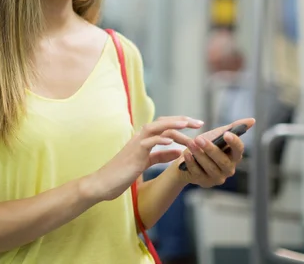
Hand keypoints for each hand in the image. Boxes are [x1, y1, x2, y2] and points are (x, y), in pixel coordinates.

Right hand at [88, 116, 202, 201]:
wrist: (103, 183)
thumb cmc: (123, 174)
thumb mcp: (146, 163)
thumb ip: (161, 156)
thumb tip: (178, 152)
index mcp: (145, 139)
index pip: (165, 125)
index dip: (181, 123)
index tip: (197, 125)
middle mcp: (141, 137)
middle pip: (163, 122)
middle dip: (182, 121)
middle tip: (199, 123)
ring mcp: (137, 143)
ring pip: (157, 128)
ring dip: (174, 126)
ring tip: (188, 127)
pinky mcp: (134, 153)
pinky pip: (148, 142)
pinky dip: (160, 140)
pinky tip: (171, 142)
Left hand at [177, 118, 254, 187]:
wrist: (188, 158)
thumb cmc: (206, 146)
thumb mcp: (218, 135)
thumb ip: (233, 127)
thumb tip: (252, 120)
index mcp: (234, 156)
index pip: (239, 150)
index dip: (234, 142)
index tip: (226, 134)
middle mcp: (228, 169)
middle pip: (222, 160)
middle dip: (210, 149)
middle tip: (199, 138)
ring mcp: (217, 177)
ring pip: (210, 167)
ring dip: (199, 155)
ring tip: (190, 143)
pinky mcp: (204, 182)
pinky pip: (198, 173)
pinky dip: (192, 163)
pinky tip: (186, 154)